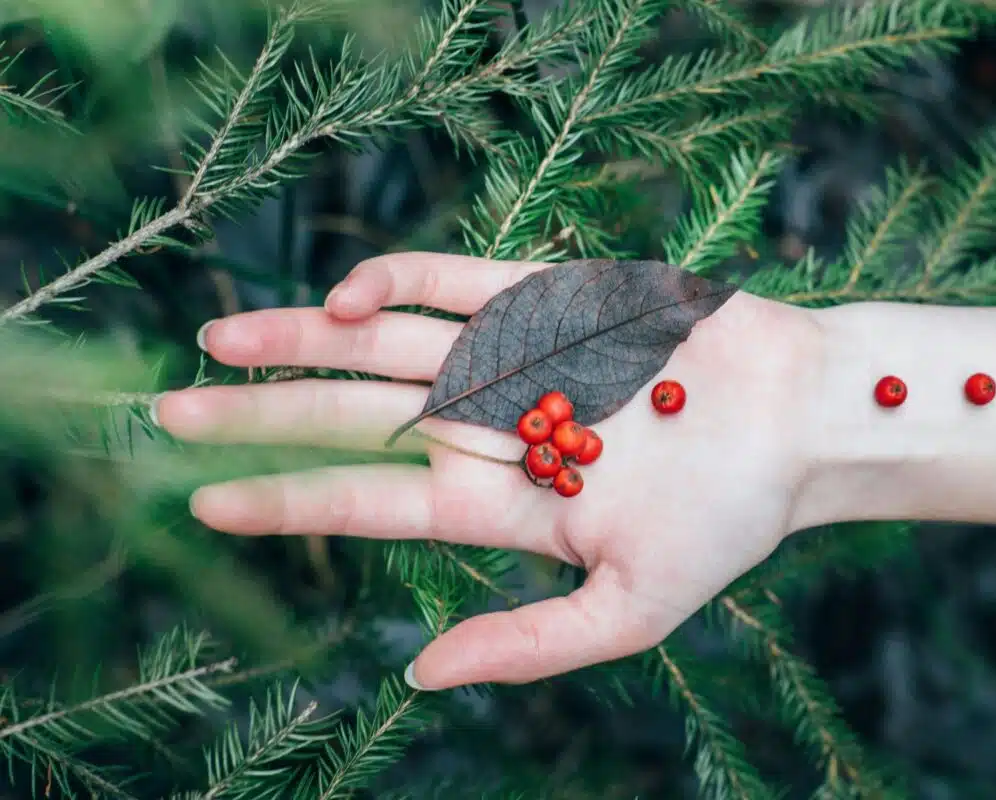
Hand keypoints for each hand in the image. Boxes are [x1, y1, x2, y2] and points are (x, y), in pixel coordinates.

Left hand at [154, 253, 824, 688]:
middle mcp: (492, 426)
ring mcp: (515, 359)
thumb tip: (417, 676)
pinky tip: (335, 302)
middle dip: (263, 415)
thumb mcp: (629, 611)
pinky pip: (454, 284)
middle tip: (170, 412)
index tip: (205, 498)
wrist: (800, 422)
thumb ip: (528, 644)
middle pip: (356, 417)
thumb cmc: (729, 520)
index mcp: (502, 503)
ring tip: (212, 339)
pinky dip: (392, 284)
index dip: (290, 499)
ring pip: (384, 343)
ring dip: (297, 341)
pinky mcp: (547, 298)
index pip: (371, 501)